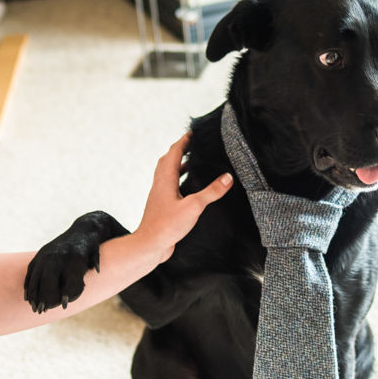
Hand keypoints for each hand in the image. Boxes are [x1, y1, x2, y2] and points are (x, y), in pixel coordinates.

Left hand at [133, 133, 231, 262]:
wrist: (150, 245)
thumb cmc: (168, 226)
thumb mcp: (194, 206)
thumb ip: (211, 192)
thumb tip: (228, 177)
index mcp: (165, 179)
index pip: (173, 153)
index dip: (183, 142)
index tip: (191, 133)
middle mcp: (160, 185)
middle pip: (167, 161)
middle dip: (179, 150)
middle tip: (191, 144)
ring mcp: (159, 196)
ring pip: (166, 174)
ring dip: (177, 165)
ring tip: (191, 162)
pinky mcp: (161, 207)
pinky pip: (168, 187)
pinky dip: (177, 180)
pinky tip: (187, 188)